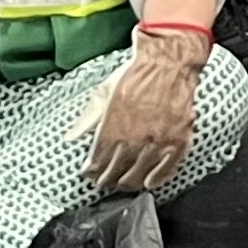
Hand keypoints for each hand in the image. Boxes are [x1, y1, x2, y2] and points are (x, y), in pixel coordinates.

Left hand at [85, 26, 209, 191]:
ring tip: (123, 185)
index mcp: (113, 129)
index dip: (92, 171)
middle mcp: (134, 140)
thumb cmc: (135, 74)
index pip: (98, 161)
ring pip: (140, 174)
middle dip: (107, 180)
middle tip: (104, 183)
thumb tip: (69, 138)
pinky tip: (149, 182)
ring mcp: (157, 142)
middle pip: (117, 172)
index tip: (89, 173)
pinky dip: (157, 179)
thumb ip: (87, 119)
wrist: (168, 62)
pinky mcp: (178, 140)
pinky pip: (166, 168)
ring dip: (128, 183)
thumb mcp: (105, 92)